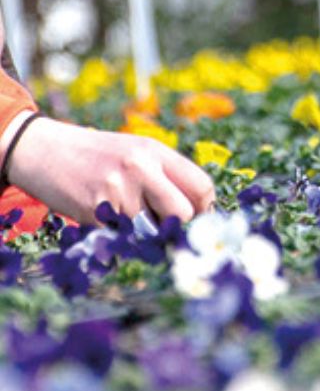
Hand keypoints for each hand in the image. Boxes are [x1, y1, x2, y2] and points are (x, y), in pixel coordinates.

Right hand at [6, 117, 215, 225]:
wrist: (45, 152)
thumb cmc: (98, 156)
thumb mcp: (138, 152)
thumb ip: (166, 176)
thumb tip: (197, 212)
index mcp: (156, 151)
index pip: (202, 187)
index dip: (204, 209)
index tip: (195, 218)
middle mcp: (141, 168)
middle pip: (184, 213)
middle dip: (179, 226)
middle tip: (166, 228)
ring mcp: (117, 190)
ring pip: (152, 231)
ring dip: (146, 235)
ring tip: (130, 220)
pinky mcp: (94, 211)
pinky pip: (122, 237)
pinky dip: (121, 238)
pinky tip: (110, 221)